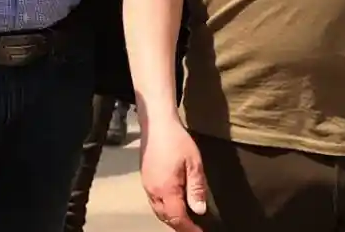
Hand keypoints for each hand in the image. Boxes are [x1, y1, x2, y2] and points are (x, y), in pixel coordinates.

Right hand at [139, 117, 206, 231]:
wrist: (156, 124)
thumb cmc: (177, 141)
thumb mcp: (194, 163)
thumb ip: (196, 188)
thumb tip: (199, 211)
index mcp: (166, 189)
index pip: (177, 218)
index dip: (189, 229)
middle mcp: (153, 191)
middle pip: (166, 218)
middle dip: (179, 226)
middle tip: (194, 229)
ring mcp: (147, 185)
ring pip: (158, 211)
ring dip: (171, 219)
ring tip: (185, 220)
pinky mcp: (145, 179)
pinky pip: (154, 202)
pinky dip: (164, 209)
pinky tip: (173, 205)